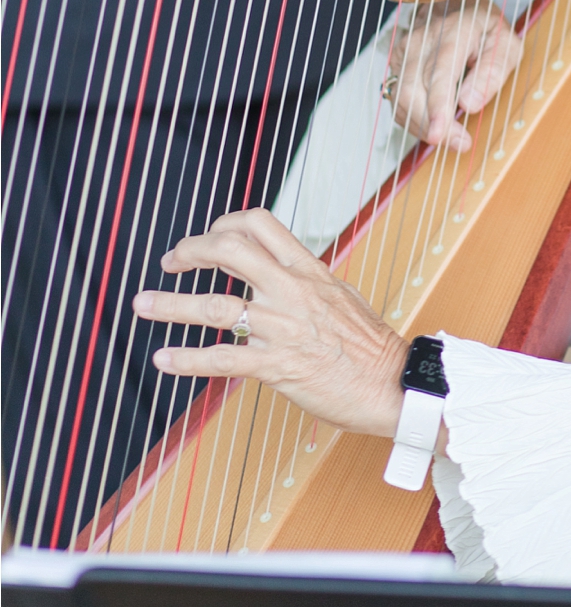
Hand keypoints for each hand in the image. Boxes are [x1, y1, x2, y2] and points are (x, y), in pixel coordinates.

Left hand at [132, 207, 404, 437]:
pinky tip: (164, 358)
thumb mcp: (340, 294)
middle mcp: (291, 290)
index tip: (207, 237)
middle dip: (191, 251)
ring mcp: (282, 327)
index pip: (260, 224)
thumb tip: (279, 270)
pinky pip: (222, 359)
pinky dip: (187, 359)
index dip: (224, 223)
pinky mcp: (276, 366)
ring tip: (143, 304)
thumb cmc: (369, 344)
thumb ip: (305, 279)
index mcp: (308, 269)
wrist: (392, 384)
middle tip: (171, 261)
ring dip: (171, 303)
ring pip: (215, 305)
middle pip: (230, 250)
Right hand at [386, 0, 523, 151]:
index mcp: (453, 31)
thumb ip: (491, 73)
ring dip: (422, 126)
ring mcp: (404, 49)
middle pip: (412, 92)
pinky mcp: (396, 61)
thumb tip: (470, 105)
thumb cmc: (485, 25)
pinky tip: (434, 123)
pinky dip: (412, 118)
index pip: (438, 74)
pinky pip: (397, 98)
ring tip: (451, 136)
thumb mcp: (505, 43)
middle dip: (432, 126)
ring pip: (400, 98)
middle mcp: (421, 39)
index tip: (441, 136)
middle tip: (460, 143)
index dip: (437, 109)